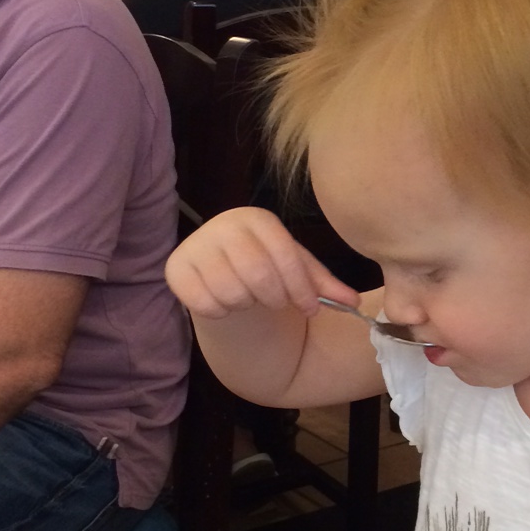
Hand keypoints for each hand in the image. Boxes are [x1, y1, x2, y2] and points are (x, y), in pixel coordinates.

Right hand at [165, 207, 359, 320]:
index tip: (312, 309)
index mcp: (256, 218)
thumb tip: (354, 302)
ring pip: (232, 292)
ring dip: (248, 305)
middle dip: (275, 298)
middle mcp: (222, 224)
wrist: (224, 276)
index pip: (283, 253)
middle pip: (258, 274)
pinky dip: (222, 312)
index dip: (301, 286)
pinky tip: (226, 303)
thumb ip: (324, 286)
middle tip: (278, 304)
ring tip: (249, 298)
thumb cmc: (267, 271)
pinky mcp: (175, 270)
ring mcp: (195, 246)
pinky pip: (205, 303)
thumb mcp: (297, 273)